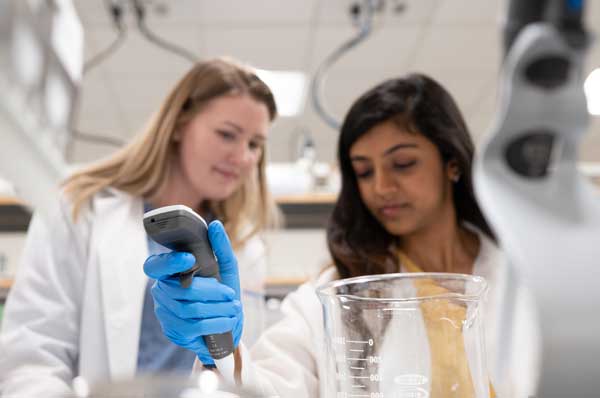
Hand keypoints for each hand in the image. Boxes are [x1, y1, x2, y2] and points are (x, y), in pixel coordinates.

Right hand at [143, 220, 242, 364]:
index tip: (189, 259)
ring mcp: (165, 312)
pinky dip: (216, 322)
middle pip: (182, 290)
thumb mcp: (226, 269)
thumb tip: (216, 225)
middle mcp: (162, 290)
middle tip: (230, 294)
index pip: (155, 266)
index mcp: (170, 272)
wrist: (227, 326)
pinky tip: (228, 320)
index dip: (169, 262)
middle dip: (212, 292)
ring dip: (218, 308)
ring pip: (190, 308)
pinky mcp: (173, 330)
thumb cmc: (223, 294)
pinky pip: (194, 325)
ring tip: (233, 307)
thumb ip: (221, 247)